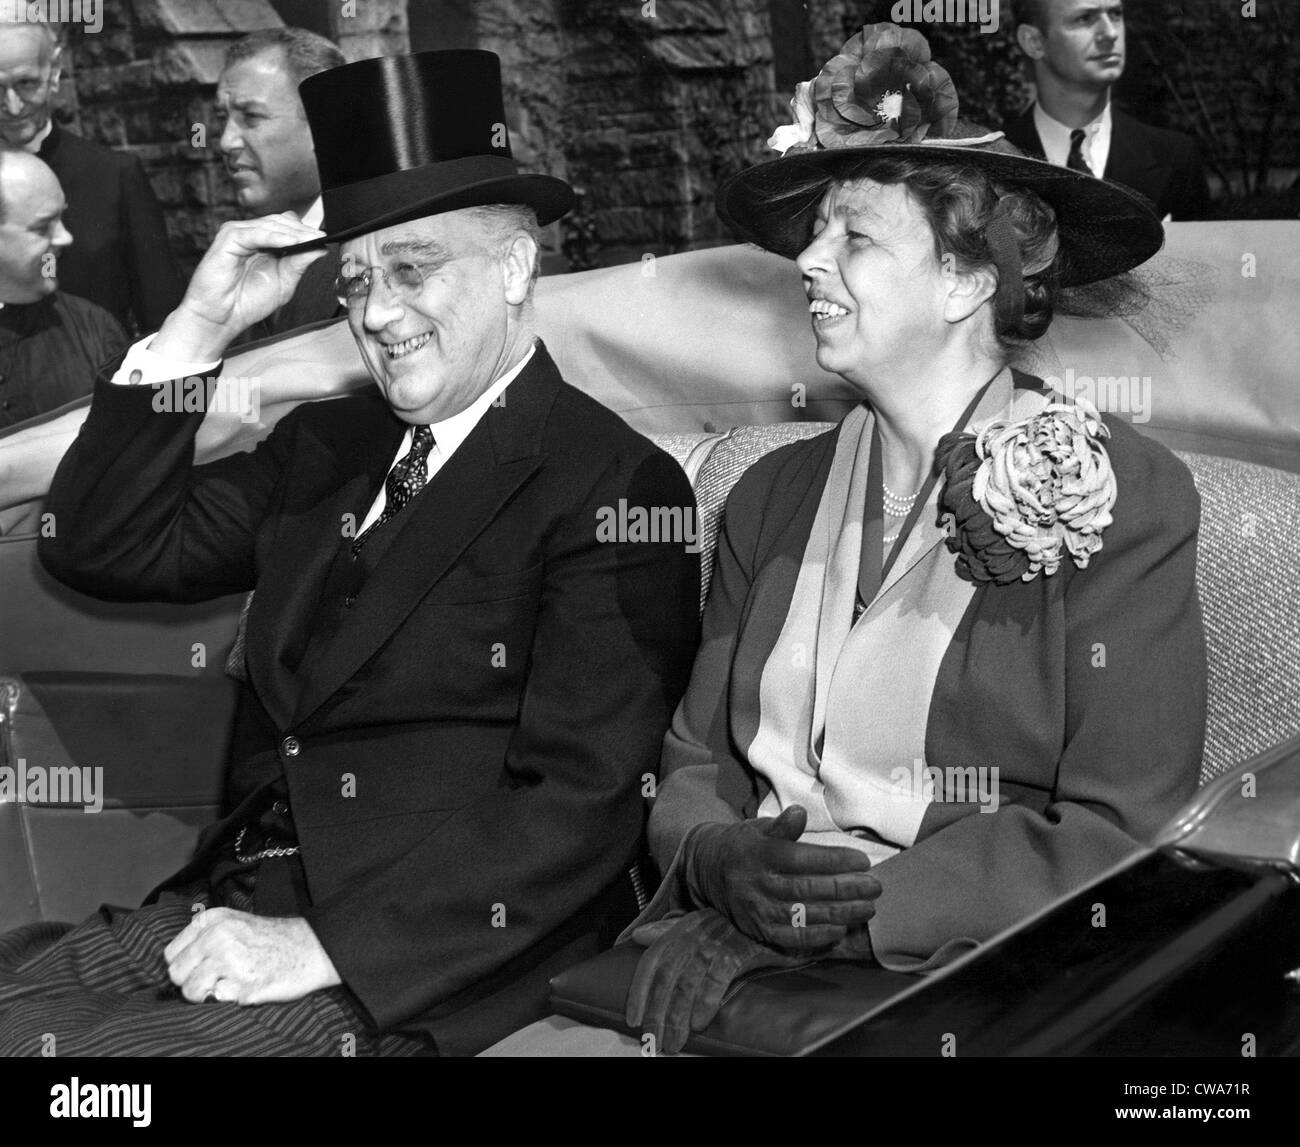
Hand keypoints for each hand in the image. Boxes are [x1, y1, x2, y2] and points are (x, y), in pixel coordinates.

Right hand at [152, 214, 326, 361]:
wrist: (222, 317)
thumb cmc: (247, 302)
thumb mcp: (284, 282)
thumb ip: (300, 264)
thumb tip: (320, 248)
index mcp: (264, 243)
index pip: (289, 227)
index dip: (307, 231)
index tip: (326, 238)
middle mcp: (252, 235)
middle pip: (281, 221)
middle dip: (303, 230)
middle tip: (321, 237)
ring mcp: (239, 234)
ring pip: (270, 225)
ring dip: (293, 233)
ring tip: (311, 239)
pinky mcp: (228, 238)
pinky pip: (254, 233)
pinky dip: (275, 237)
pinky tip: (291, 243)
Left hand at [163, 907, 340, 1005]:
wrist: (312, 947)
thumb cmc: (271, 940)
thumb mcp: (234, 923)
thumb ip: (204, 938)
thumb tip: (175, 967)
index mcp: (213, 919)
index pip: (171, 954)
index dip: (185, 965)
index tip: (203, 967)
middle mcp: (218, 936)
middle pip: (176, 974)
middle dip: (191, 982)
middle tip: (216, 979)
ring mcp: (230, 959)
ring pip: (191, 991)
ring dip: (208, 994)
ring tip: (231, 983)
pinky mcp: (243, 983)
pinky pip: (217, 1000)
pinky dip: (228, 999)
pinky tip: (246, 986)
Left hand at [625, 909, 808, 1053]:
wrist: (765, 913)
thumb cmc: (727, 924)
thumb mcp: (694, 922)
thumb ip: (666, 931)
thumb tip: (638, 935)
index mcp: (679, 931)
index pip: (651, 962)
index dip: (639, 991)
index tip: (633, 1020)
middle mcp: (692, 937)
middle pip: (666, 979)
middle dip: (657, 1014)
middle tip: (653, 1042)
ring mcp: (713, 944)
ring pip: (687, 984)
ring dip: (677, 1017)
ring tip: (673, 1043)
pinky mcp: (736, 953)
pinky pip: (715, 980)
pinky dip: (705, 1002)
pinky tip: (698, 1024)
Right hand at [683, 805, 880, 949]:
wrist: (707, 870)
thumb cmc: (744, 845)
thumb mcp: (758, 828)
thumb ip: (782, 825)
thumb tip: (799, 812)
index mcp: (760, 854)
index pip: (801, 859)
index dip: (833, 860)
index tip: (862, 860)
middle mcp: (758, 884)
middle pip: (807, 888)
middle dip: (845, 888)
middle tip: (875, 887)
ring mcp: (758, 910)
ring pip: (804, 914)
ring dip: (839, 913)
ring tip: (868, 908)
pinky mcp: (759, 929)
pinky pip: (791, 937)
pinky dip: (817, 936)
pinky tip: (841, 930)